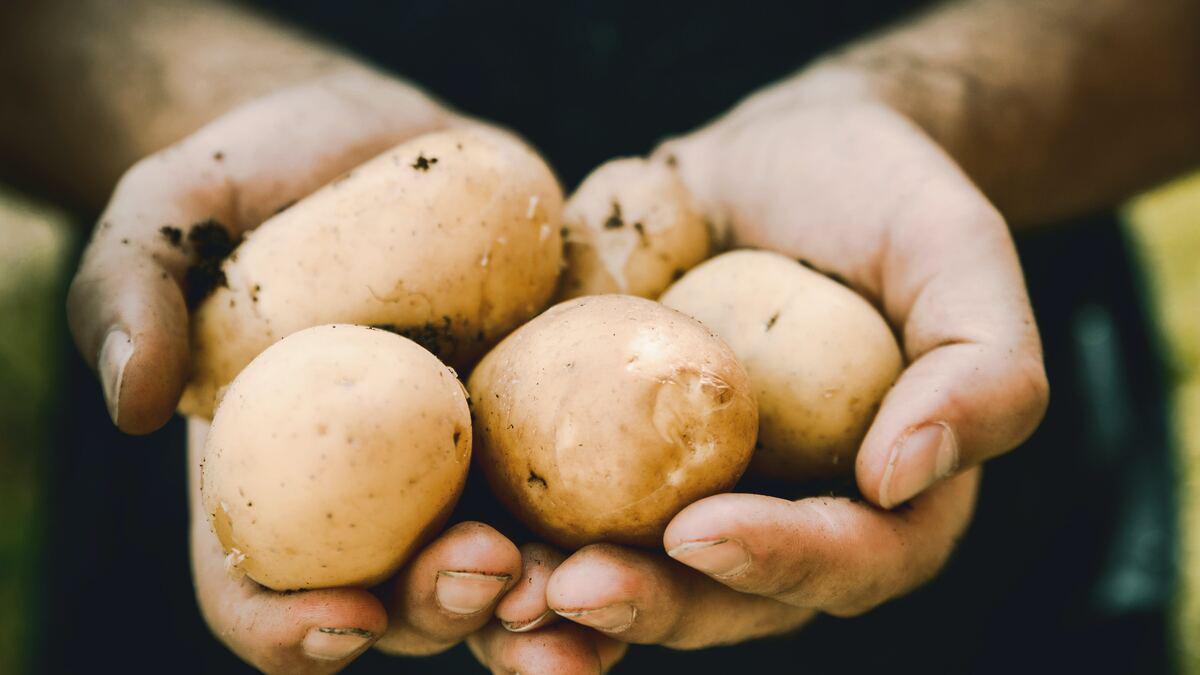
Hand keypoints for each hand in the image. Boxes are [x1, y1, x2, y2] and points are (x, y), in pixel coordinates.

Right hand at [75, 69, 620, 671]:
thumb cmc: (251, 183)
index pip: (259, 594)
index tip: (343, 618)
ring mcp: (465, 469)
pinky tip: (662, 512)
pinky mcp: (545, 420)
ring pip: (507, 571)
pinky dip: (618, 515)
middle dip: (444, 609)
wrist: (366, 140)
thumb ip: (128, 291)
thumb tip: (132, 399)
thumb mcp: (168, 215)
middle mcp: (371, 502)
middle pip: (401, 601)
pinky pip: (585, 486)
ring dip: (548, 598)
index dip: (290, 629)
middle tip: (488, 568)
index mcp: (267, 485)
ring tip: (583, 574)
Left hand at [545, 64, 1040, 648]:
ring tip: (499, 592)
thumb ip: (982, 366)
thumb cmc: (879, 200)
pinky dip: (503, 538)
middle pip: (721, 601)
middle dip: (650, 605)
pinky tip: (453, 537)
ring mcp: (682, 496)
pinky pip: (553, 517)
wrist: (772, 160)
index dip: (779, 562)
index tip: (705, 532)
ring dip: (558, 609)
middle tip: (576, 588)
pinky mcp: (602, 458)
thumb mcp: (957, 254)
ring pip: (627, 584)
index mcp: (880, 501)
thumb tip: (905, 475)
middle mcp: (776, 518)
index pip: (845, 561)